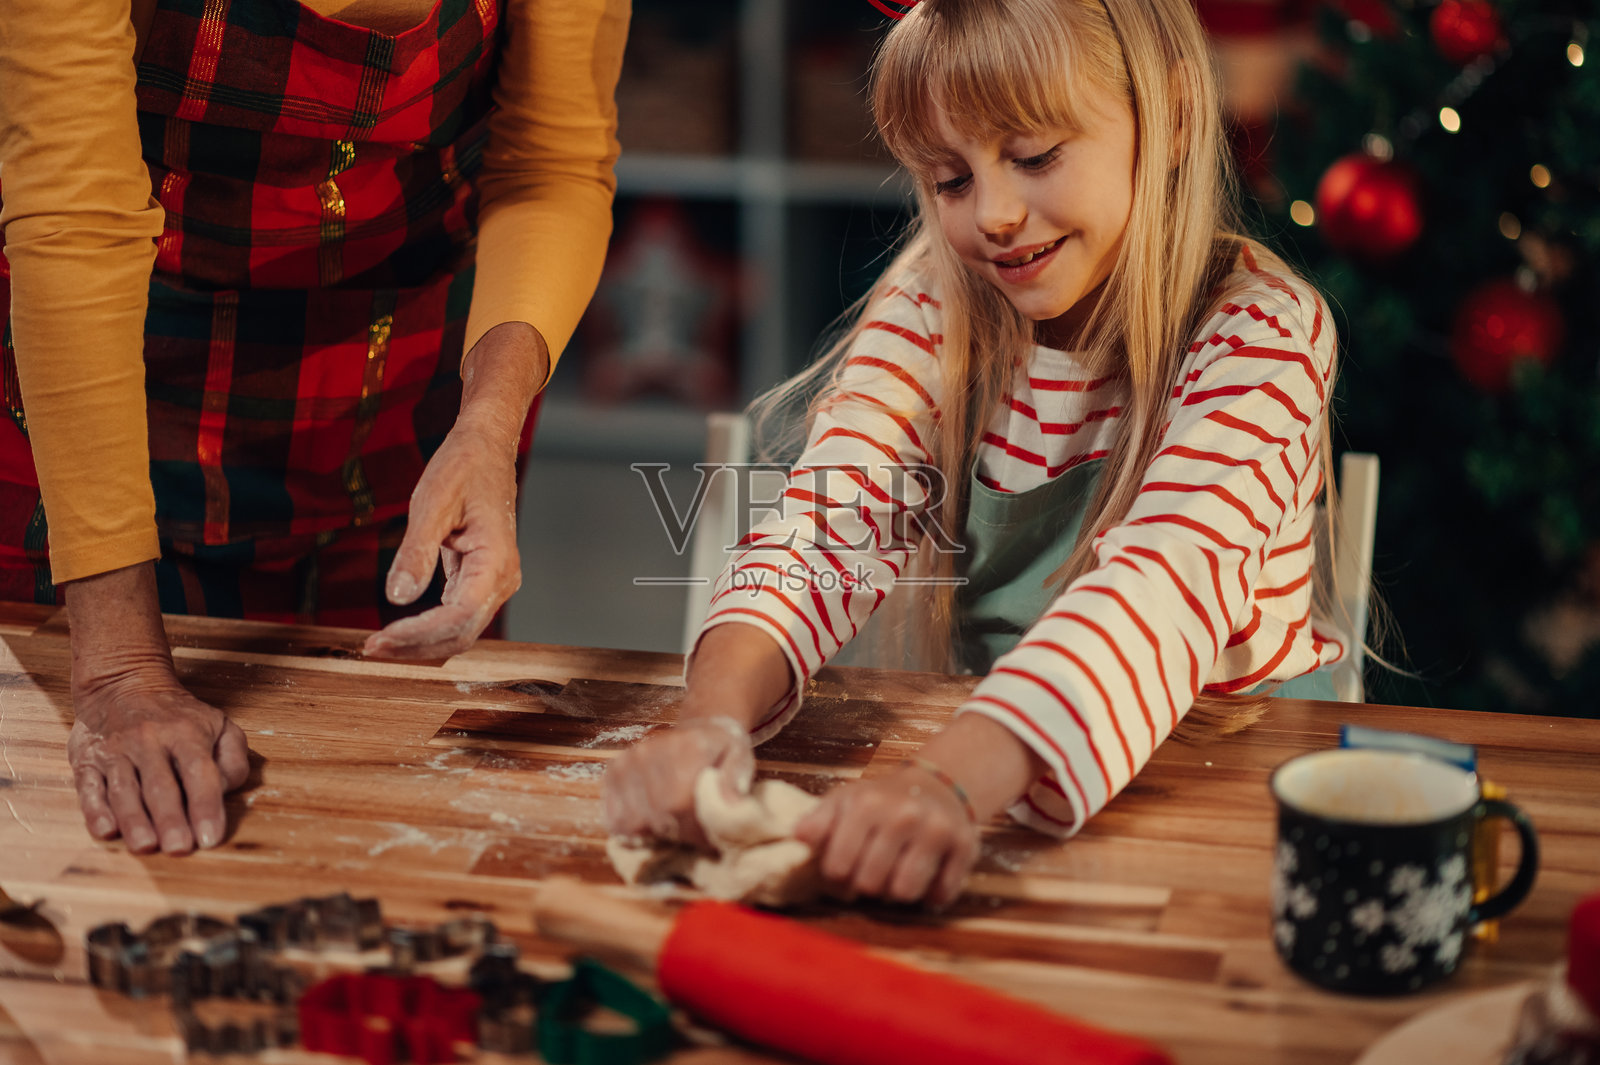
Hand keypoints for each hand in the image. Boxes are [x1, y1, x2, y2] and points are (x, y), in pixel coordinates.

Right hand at [64, 563, 250, 853]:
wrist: (124, 683)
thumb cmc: (181, 716)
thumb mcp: (220, 725)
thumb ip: (233, 758)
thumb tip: (226, 790)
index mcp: (187, 734)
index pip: (199, 773)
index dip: (206, 805)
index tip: (210, 837)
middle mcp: (149, 742)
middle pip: (161, 786)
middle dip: (171, 819)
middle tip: (179, 848)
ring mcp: (116, 752)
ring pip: (125, 790)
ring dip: (135, 820)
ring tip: (146, 846)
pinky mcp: (88, 760)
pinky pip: (90, 787)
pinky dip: (96, 810)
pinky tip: (106, 830)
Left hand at [363, 423, 520, 658]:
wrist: (486, 449)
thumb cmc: (463, 469)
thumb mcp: (431, 504)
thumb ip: (416, 552)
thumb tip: (398, 597)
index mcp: (496, 562)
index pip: (460, 616)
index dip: (420, 633)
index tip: (381, 637)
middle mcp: (502, 580)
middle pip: (461, 634)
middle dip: (416, 646)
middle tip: (370, 648)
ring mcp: (494, 584)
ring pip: (460, 632)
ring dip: (421, 644)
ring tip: (379, 645)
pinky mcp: (480, 582)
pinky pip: (456, 617)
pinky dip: (428, 629)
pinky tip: (399, 631)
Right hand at [603, 716, 754, 848]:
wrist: (698, 726)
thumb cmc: (720, 749)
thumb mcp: (738, 757)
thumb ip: (734, 781)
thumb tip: (729, 805)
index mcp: (685, 752)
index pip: (683, 809)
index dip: (697, 834)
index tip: (709, 840)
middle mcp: (650, 755)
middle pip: (658, 819)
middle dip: (678, 835)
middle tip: (693, 832)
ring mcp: (628, 763)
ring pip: (634, 823)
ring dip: (654, 834)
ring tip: (674, 825)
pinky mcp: (613, 772)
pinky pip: (614, 818)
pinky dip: (631, 829)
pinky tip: (650, 823)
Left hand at [794, 762, 978, 907]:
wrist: (937, 784)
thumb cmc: (882, 799)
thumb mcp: (845, 800)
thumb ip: (818, 820)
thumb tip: (798, 836)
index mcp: (867, 804)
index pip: (838, 868)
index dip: (836, 877)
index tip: (842, 869)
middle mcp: (904, 815)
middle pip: (871, 884)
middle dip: (866, 885)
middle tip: (870, 871)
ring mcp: (937, 830)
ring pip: (905, 892)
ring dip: (896, 891)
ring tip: (895, 872)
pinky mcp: (965, 846)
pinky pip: (940, 894)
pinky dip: (930, 892)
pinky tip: (924, 873)